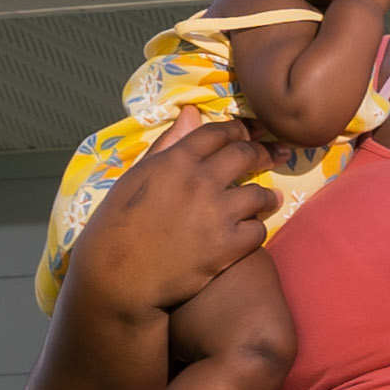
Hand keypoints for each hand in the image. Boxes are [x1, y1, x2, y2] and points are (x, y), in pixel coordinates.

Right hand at [61, 119, 262, 325]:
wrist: (117, 278)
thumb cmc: (116, 227)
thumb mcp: (135, 177)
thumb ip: (168, 144)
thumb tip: (191, 112)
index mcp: (175, 160)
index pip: (217, 133)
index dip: (237, 131)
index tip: (247, 134)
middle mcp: (200, 181)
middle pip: (245, 155)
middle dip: (262, 153)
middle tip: (273, 156)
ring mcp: (217, 214)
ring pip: (260, 193)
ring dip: (267, 195)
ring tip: (271, 199)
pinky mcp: (227, 246)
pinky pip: (258, 231)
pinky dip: (256, 230)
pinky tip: (252, 231)